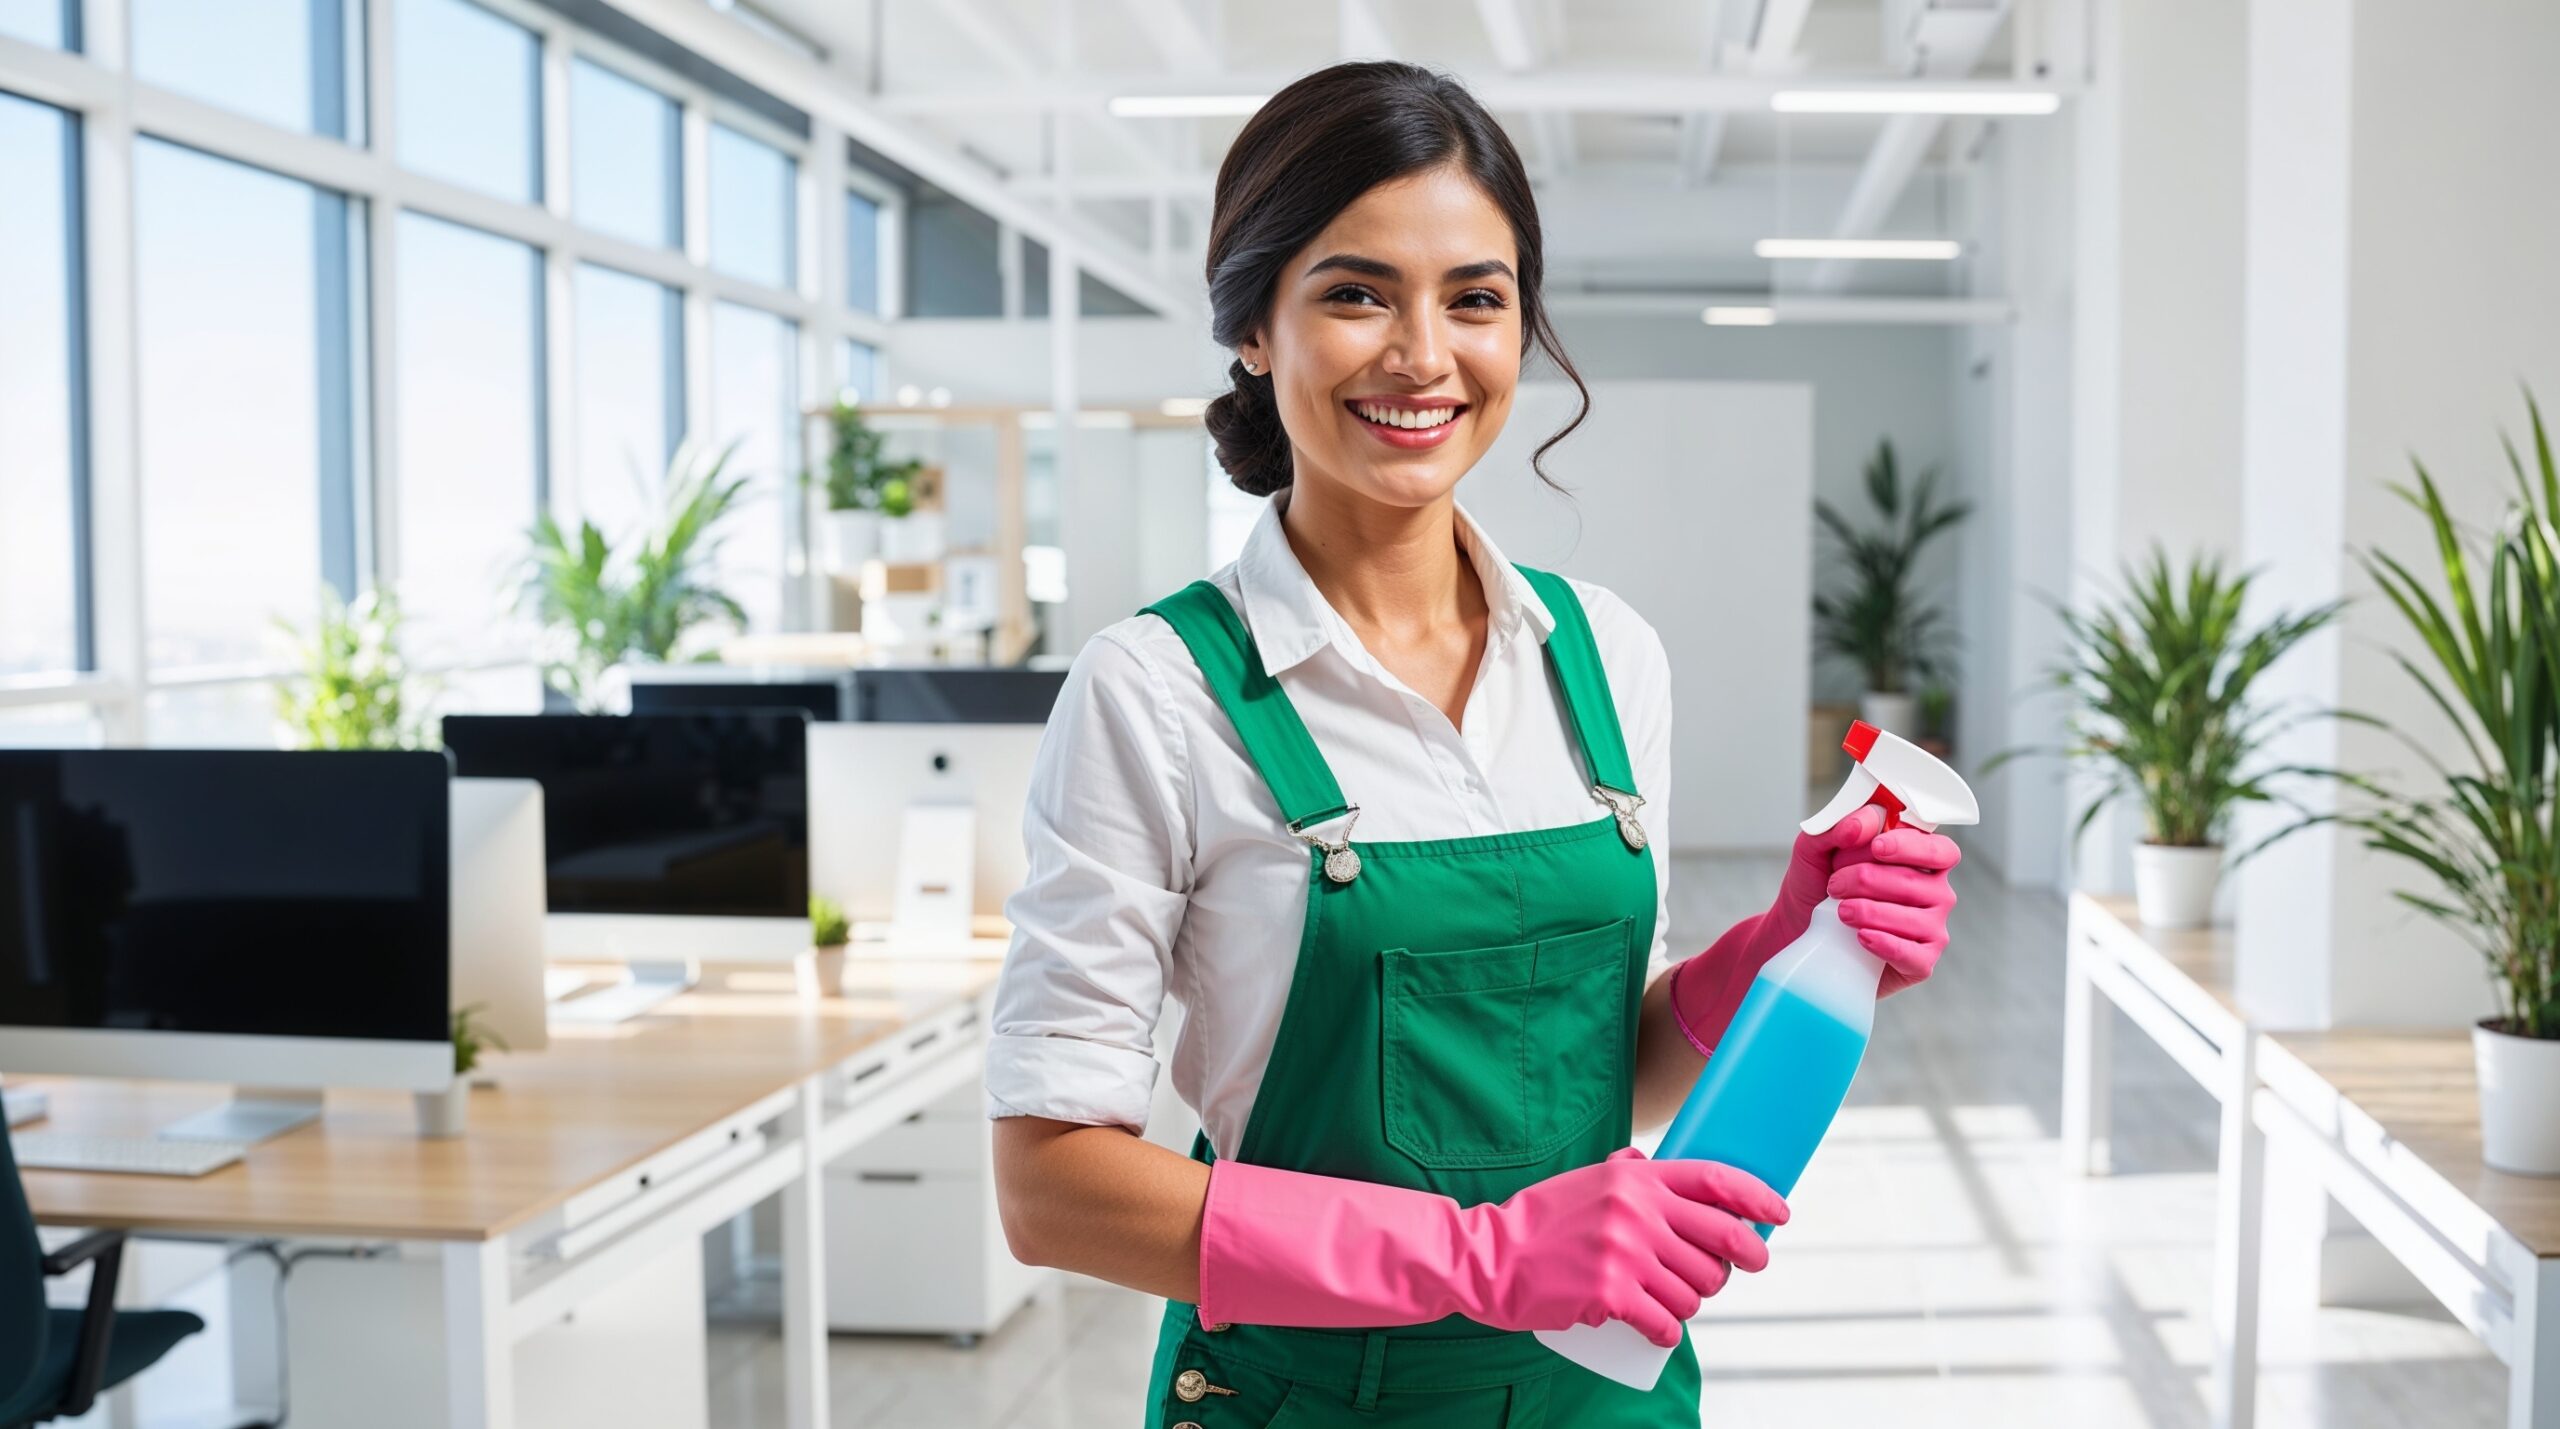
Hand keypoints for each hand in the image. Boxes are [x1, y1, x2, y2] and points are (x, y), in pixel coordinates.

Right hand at [1196, 1149, 1785, 1347]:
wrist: (1487, 1257)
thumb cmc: (1538, 1222)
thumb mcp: (1586, 1181)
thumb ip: (1625, 1173)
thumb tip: (1657, 1166)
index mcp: (1635, 1178)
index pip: (1714, 1180)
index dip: (1756, 1199)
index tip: (1778, 1216)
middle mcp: (1636, 1210)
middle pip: (1720, 1241)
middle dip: (1742, 1260)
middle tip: (1742, 1269)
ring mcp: (1625, 1252)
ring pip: (1697, 1289)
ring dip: (1693, 1301)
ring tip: (1670, 1298)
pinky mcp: (1611, 1294)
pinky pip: (1667, 1321)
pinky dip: (1667, 1329)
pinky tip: (1655, 1326)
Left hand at [1669, 805, 1960, 1050]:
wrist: (1798, 931)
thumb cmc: (1817, 885)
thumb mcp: (1816, 849)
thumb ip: (1838, 827)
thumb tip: (1863, 823)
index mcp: (1921, 860)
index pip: (1939, 850)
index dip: (1911, 847)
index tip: (1876, 847)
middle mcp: (1934, 893)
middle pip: (1915, 883)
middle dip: (1868, 880)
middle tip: (1835, 884)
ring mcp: (1931, 929)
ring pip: (1914, 919)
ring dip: (1870, 911)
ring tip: (1840, 911)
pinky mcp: (1921, 963)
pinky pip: (1914, 954)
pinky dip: (1885, 944)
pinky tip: (1861, 937)